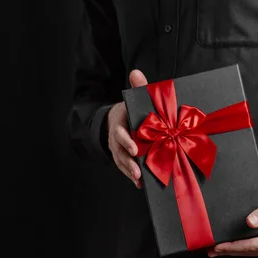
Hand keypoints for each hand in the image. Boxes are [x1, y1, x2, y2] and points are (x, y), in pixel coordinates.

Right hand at [107, 69, 147, 188]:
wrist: (117, 120)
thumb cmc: (131, 110)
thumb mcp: (132, 99)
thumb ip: (138, 87)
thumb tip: (136, 72)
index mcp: (120, 124)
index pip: (121, 134)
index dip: (127, 141)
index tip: (135, 148)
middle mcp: (117, 140)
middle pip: (121, 153)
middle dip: (129, 163)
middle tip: (138, 172)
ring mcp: (118, 151)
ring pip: (123, 163)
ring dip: (131, 172)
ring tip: (139, 181)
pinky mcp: (123, 159)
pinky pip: (126, 170)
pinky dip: (133, 178)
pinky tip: (141, 186)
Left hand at [207, 184, 257, 256]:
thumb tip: (249, 223)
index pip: (253, 245)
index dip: (234, 246)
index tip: (218, 246)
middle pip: (251, 251)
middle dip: (230, 251)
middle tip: (210, 251)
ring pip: (253, 252)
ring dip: (234, 251)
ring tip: (216, 251)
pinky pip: (257, 249)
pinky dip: (243, 248)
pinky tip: (232, 247)